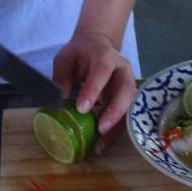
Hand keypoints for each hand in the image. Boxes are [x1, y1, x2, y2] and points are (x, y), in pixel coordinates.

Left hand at [52, 29, 136, 152]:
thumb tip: (62, 100)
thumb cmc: (80, 52)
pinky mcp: (127, 98)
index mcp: (104, 55)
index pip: (102, 70)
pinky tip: (102, 144)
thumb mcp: (65, 58)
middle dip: (115, 110)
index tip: (82, 108)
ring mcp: (128, 83)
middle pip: (126, 89)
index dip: (94, 89)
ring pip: (130, 106)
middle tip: (101, 128)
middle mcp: (121, 69)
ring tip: (100, 145)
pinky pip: (125, 115)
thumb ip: (62, 76)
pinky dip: (114, 132)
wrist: (97, 45)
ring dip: (116, 126)